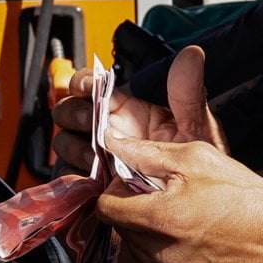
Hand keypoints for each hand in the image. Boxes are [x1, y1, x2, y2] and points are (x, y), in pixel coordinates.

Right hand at [51, 46, 224, 172]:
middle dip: (75, 113)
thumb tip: (192, 55)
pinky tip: (92, 178)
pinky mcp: (92, 186)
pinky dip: (75, 176)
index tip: (88, 86)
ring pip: (66, 142)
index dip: (83, 82)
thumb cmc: (196, 168)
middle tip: (91, 121)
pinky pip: (70, 177)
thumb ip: (188, 93)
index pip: (91, 85)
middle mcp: (107, 131)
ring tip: (96, 155)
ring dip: (75, 145)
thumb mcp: (196, 127)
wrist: (195, 207)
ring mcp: (98, 158)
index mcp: (126, 110)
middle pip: (69, 111)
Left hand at [96, 135, 262, 262]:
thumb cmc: (248, 199)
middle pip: (122, 230)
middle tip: (170, 201)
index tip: (136, 185)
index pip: (106, 208)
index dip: (117, 191)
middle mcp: (161, 255)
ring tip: (188, 223)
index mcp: (162, 218)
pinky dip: (168, 259)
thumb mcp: (200, 159)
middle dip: (137, 212)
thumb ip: (148, 153)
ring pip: (139, 252)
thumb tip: (112, 145)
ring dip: (151, 236)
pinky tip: (195, 246)